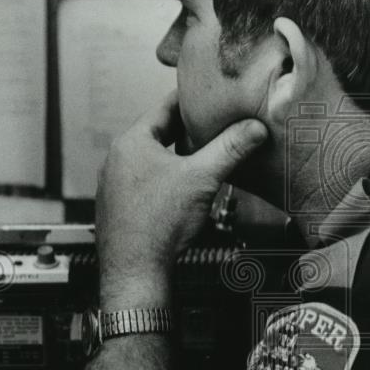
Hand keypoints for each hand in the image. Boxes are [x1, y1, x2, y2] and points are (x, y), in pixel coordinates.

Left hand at [96, 91, 266, 301]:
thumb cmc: (158, 226)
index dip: (193, 100)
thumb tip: (254, 128)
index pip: (165, 107)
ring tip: (205, 160)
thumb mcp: (203, 179)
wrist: (135, 273)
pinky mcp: (119, 206)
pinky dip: (166, 180)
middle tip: (217, 128)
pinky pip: (146, 182)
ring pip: (153, 159)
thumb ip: (230, 148)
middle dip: (189, 132)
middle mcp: (117, 159)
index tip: (212, 96)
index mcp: (131, 142)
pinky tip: (184, 193)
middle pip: (160, 133)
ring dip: (177, 158)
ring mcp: (115, 184)